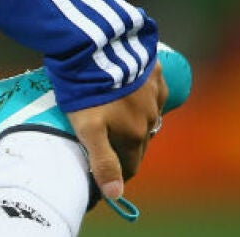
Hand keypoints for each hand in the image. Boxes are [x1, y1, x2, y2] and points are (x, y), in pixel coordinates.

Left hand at [68, 61, 167, 205]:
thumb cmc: (86, 89)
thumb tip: (115, 194)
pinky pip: (151, 91)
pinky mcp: (154, 72)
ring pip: (146, 115)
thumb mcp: (88, 128)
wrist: (95, 46)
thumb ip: (102, 161)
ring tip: (114, 115)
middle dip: (125, 148)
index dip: (117, 172)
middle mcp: (150, 117)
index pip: (130, 164)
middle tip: (106, 145)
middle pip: (139, 142)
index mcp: (134, 134)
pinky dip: (141, 95)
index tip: (105, 174)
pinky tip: (129, 90)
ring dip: (134, 120)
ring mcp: (154, 94)